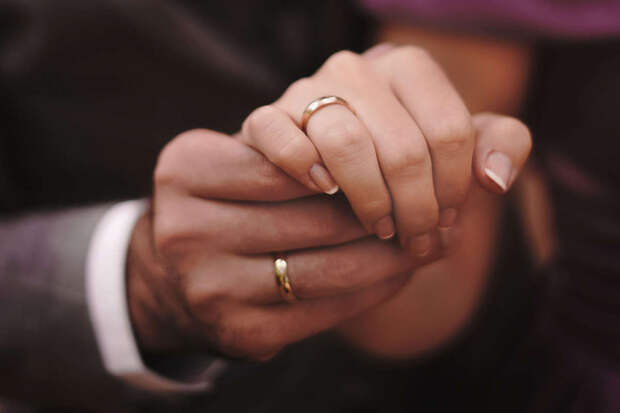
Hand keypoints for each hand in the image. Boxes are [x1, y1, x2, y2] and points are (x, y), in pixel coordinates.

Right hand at [126, 129, 440, 359]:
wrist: (175, 276)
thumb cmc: (229, 204)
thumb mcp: (241, 160)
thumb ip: (297, 144)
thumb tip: (397, 153)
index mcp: (188, 169)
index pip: (294, 160)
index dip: (356, 164)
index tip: (404, 163)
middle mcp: (187, 229)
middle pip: (316, 218)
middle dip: (387, 212)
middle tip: (438, 208)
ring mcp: (210, 287)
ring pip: (329, 269)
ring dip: (392, 257)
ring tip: (430, 242)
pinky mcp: (239, 333)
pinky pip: (327, 311)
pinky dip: (374, 291)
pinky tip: (397, 275)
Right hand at [239, 45, 529, 254]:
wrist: (330, 158)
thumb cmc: (399, 156)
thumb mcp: (456, 148)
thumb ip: (498, 145)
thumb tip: (496, 179)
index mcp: (408, 68)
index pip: (449, 132)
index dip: (454, 189)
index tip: (447, 221)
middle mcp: (357, 69)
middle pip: (403, 147)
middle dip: (417, 209)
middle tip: (415, 240)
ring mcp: (308, 89)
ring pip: (345, 143)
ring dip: (370, 201)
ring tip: (379, 227)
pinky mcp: (266, 117)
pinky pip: (278, 135)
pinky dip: (301, 167)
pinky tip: (323, 190)